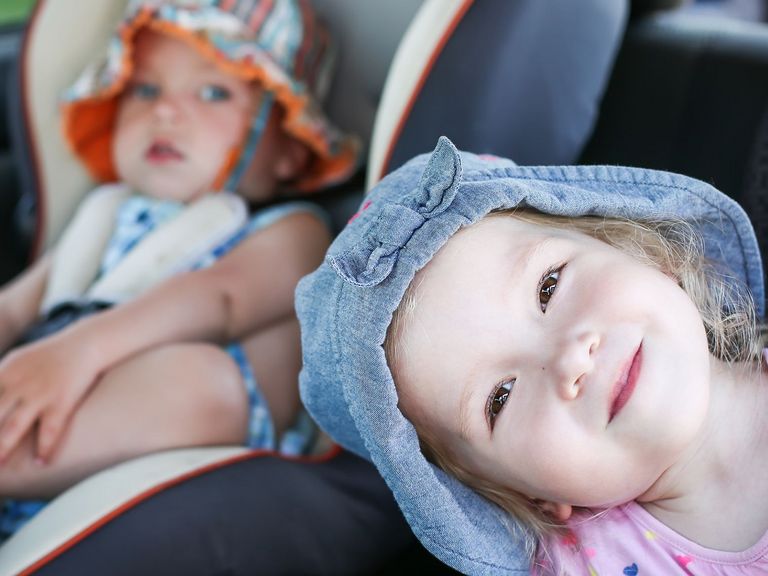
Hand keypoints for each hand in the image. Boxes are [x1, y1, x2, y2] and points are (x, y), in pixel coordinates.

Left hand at [0, 332, 99, 462]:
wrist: (85, 343)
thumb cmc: (48, 355)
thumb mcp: (16, 361)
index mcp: (4, 374)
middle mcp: (18, 384)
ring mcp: (40, 394)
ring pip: (14, 426)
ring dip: (4, 447)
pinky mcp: (62, 401)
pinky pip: (51, 429)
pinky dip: (45, 447)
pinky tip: (42, 462)